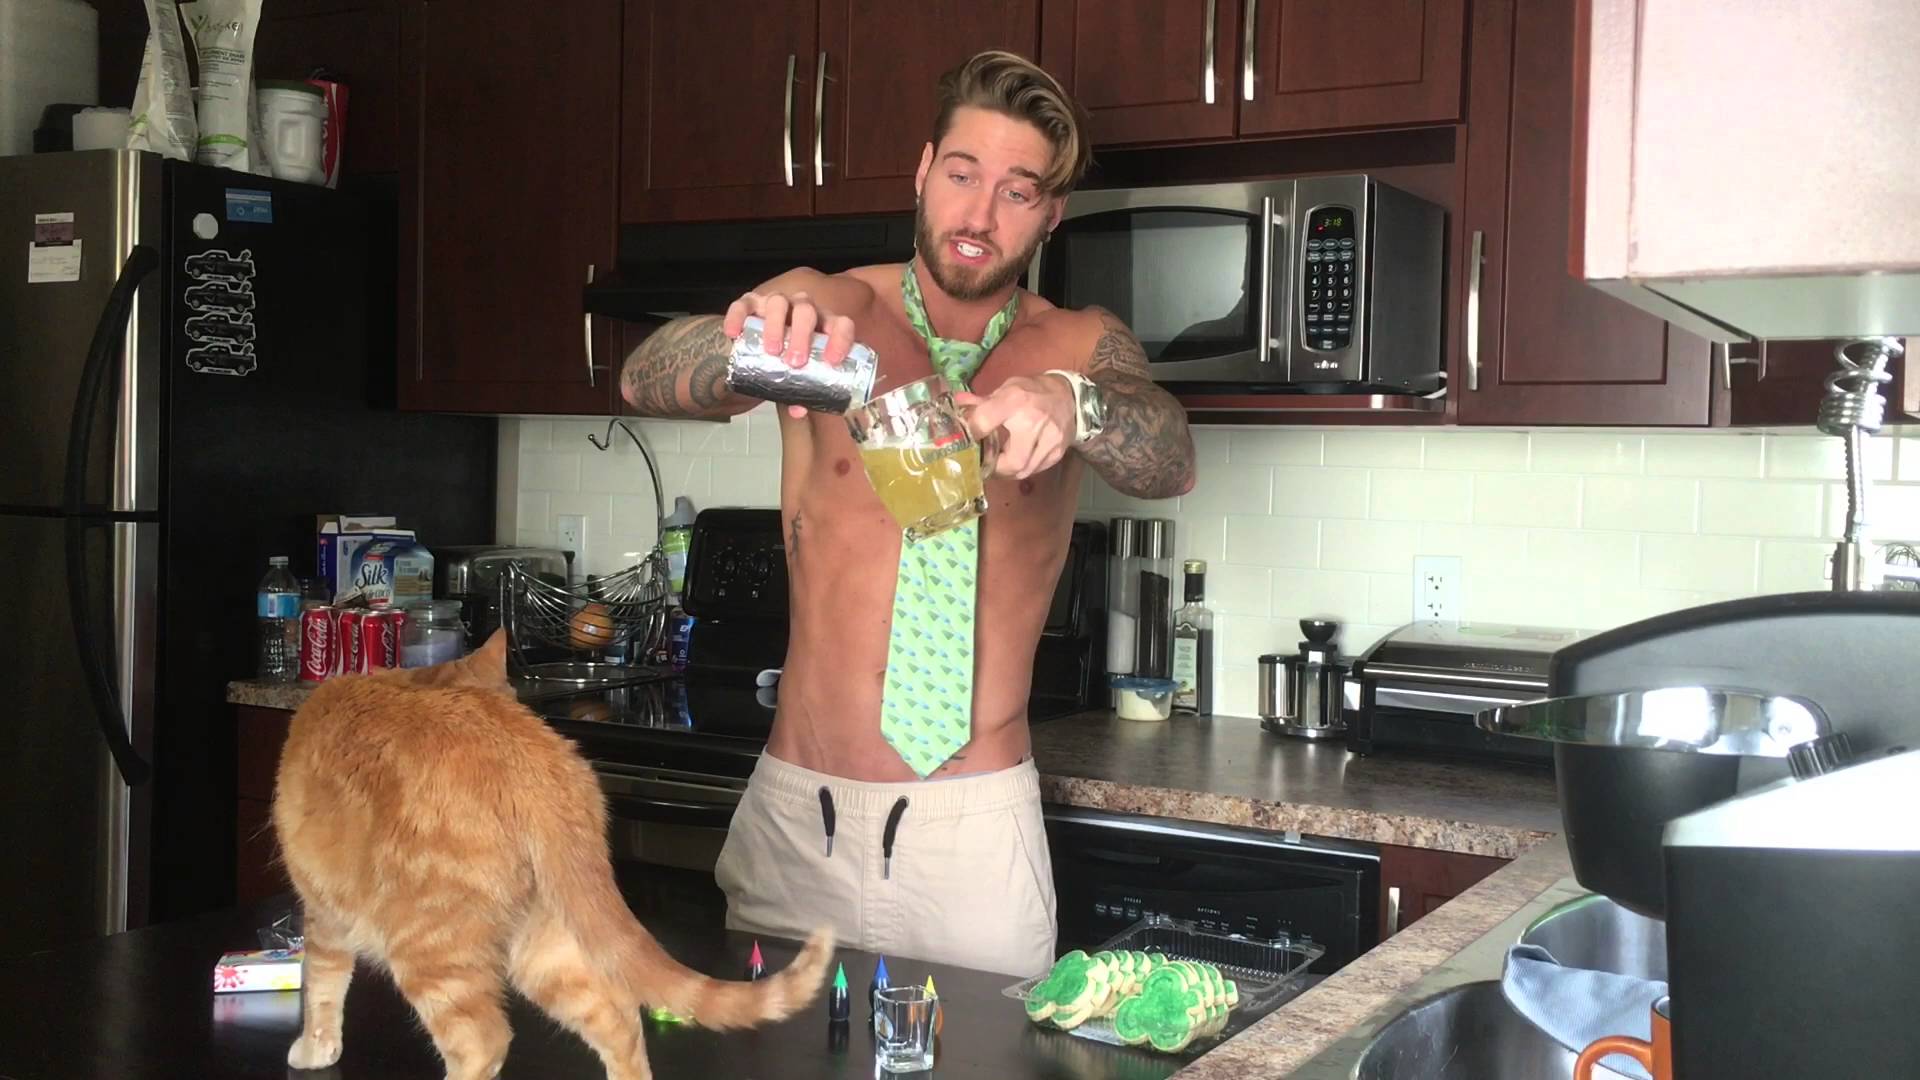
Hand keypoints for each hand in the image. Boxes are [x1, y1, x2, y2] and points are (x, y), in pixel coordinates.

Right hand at [722, 289, 857, 417]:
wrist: (761, 344)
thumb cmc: (788, 359)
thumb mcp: (798, 374)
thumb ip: (801, 391)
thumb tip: (798, 410)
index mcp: (823, 324)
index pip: (840, 324)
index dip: (840, 339)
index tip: (832, 361)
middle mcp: (802, 308)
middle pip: (807, 311)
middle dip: (802, 335)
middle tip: (795, 361)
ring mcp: (777, 303)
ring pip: (779, 302)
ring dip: (776, 326)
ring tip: (771, 351)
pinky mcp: (751, 303)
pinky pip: (743, 305)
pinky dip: (737, 317)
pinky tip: (733, 333)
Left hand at [955, 375, 1077, 479]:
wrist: (1069, 396)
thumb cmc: (1032, 391)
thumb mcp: (1007, 389)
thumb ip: (982, 402)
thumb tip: (957, 404)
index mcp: (1015, 399)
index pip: (984, 421)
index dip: (970, 434)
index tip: (964, 442)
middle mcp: (1034, 420)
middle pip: (1012, 461)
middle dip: (995, 468)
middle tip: (985, 464)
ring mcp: (1050, 439)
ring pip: (1023, 470)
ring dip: (1007, 471)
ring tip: (999, 464)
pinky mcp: (1057, 451)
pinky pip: (1035, 469)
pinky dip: (1022, 469)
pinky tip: (1016, 460)